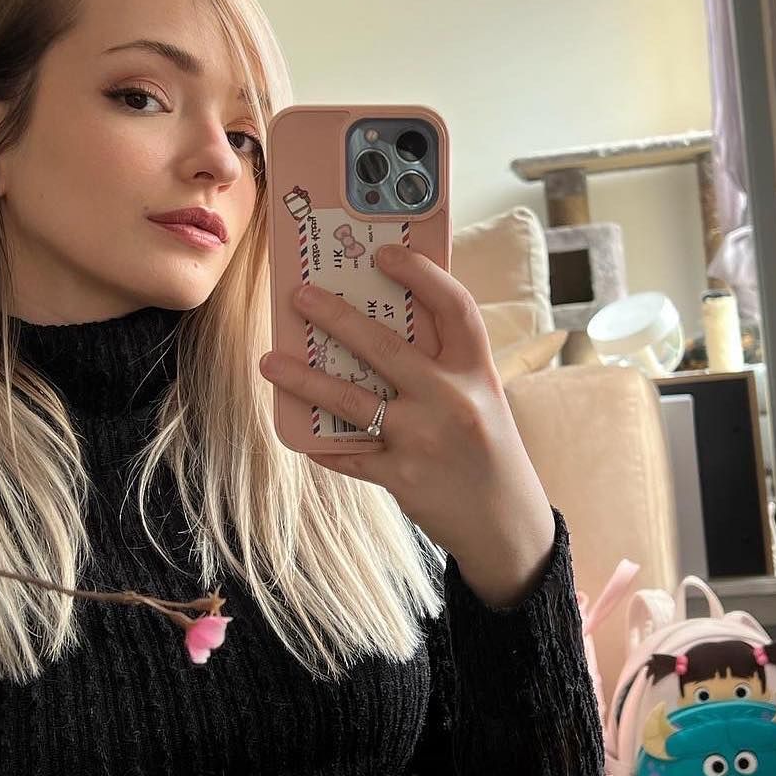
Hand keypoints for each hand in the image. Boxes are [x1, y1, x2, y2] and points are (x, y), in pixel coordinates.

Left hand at [259, 244, 556, 606]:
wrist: (506, 523)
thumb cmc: (487, 452)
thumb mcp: (481, 400)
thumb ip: (443, 368)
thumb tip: (379, 331)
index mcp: (476, 372)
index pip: (453, 307)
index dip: (420, 274)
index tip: (384, 252)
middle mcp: (452, 399)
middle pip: (384, 346)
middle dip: (335, 316)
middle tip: (298, 296)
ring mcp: (424, 440)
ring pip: (351, 401)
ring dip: (303, 379)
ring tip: (269, 362)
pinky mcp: (402, 477)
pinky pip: (349, 456)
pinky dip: (322, 445)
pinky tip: (299, 434)